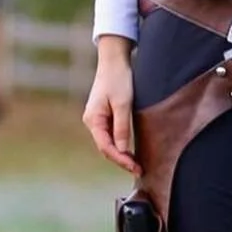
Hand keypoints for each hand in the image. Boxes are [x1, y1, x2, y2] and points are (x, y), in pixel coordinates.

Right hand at [82, 36, 141, 176]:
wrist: (114, 60)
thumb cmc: (118, 79)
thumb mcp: (123, 103)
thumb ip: (122, 127)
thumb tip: (122, 150)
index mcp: (93, 119)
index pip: (106, 147)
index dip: (120, 160)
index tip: (135, 168)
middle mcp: (92, 121)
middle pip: (106, 147)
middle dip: (122, 160)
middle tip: (139, 170)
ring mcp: (97, 119)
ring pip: (109, 142)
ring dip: (122, 154)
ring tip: (137, 165)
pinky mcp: (105, 115)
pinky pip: (112, 135)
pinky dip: (121, 144)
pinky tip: (131, 151)